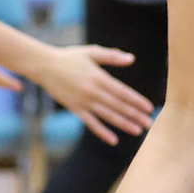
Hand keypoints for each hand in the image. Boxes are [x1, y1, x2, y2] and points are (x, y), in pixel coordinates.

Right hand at [31, 45, 153, 145]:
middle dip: (135, 115)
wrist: (44, 66)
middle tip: (149, 123)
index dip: (136, 100)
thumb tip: (132, 58)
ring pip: (107, 116)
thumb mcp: (92, 52)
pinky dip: (102, 132)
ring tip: (138, 131)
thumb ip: (112, 56)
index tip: (149, 107)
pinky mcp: (75, 109)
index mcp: (98, 77)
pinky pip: (90, 123)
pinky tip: (113, 139)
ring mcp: (83, 102)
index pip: (122, 92)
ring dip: (123, 124)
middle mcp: (92, 91)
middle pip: (118, 106)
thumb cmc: (70, 57)